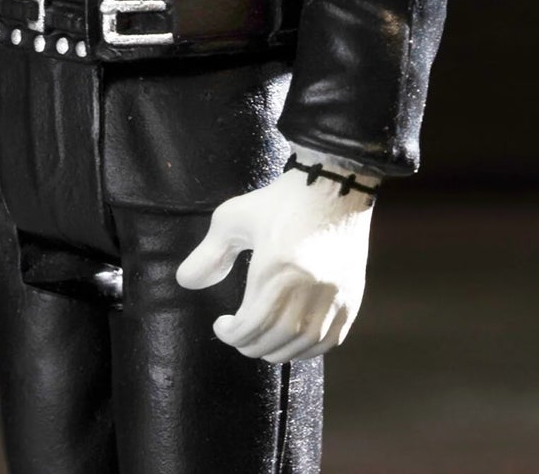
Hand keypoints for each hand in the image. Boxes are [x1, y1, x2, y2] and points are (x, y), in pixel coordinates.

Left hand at [175, 150, 375, 362]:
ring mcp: (334, 295)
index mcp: (277, 267)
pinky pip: (329, 340)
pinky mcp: (352, 297)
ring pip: (301, 344)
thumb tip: (185, 282)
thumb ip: (208, 253)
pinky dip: (307, 349)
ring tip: (260, 339)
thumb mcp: (235, 218)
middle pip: (274, 339)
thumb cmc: (281, 201)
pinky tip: (291, 340)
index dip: (231, 334)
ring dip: (276, 351)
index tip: (222, 325)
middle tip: (238, 334)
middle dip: (249, 345)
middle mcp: (309, 287)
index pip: (250, 324)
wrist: (335, 187)